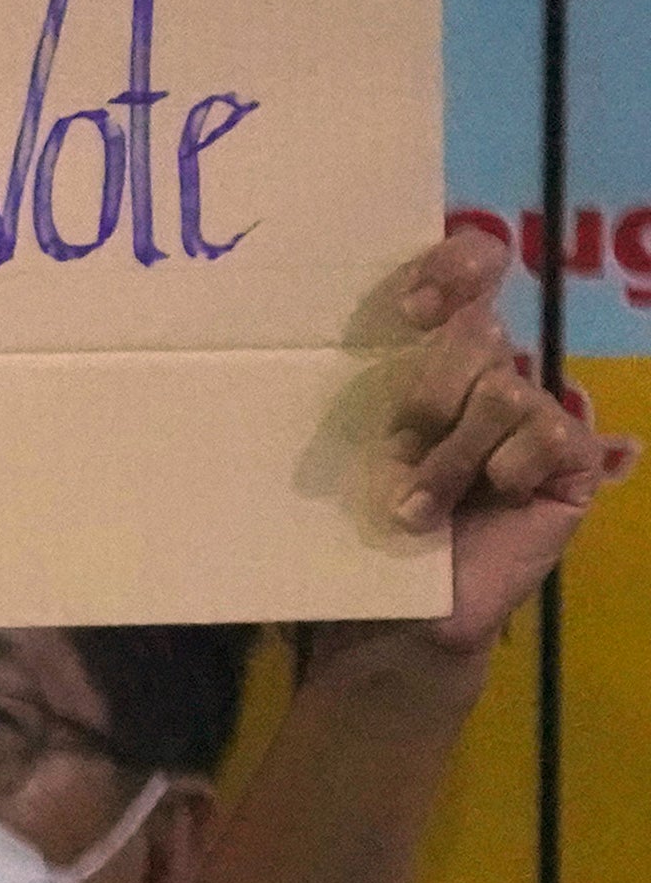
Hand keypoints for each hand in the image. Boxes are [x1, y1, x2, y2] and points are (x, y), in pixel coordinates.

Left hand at [361, 226, 637, 656]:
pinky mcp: (571, 456)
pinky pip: (544, 434)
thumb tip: (310, 345)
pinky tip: (492, 503)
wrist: (394, 616)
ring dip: (449, 458)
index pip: (468, 270)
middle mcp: (490, 375)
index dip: (455, 266)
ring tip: (420, 509)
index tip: (411, 308)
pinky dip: (503, 472)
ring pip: (501, 390)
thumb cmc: (359, 535)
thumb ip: (356, 396)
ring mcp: (535, 413)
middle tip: (397, 453)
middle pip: (476, 332)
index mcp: (433, 360)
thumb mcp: (346, 456)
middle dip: (426, 397)